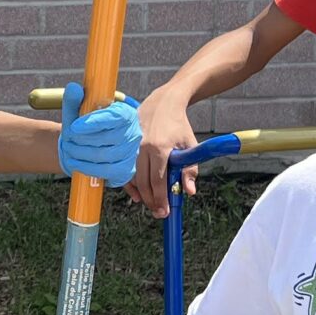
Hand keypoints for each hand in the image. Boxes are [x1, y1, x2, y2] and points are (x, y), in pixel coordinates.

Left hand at [57, 81, 141, 186]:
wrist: (87, 149)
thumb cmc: (83, 128)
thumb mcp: (76, 112)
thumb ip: (74, 100)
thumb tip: (73, 87)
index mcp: (125, 113)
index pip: (114, 116)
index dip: (94, 122)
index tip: (74, 126)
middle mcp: (133, 133)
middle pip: (107, 138)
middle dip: (82, 139)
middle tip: (68, 139)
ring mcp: (131, 153)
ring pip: (104, 155)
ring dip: (81, 153)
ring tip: (69, 148)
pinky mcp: (126, 170)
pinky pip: (106, 171)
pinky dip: (86, 167)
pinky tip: (74, 162)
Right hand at [127, 93, 198, 218]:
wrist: (163, 102)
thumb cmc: (178, 124)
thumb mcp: (190, 145)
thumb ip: (190, 169)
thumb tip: (189, 191)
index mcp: (159, 148)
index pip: (157, 180)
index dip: (161, 199)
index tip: (165, 211)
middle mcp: (142, 148)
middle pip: (143, 182)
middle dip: (151, 201)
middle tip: (159, 212)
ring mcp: (131, 146)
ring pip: (132, 177)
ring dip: (139, 194)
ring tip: (149, 204)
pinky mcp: (126, 145)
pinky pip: (125, 169)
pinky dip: (130, 183)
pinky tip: (136, 193)